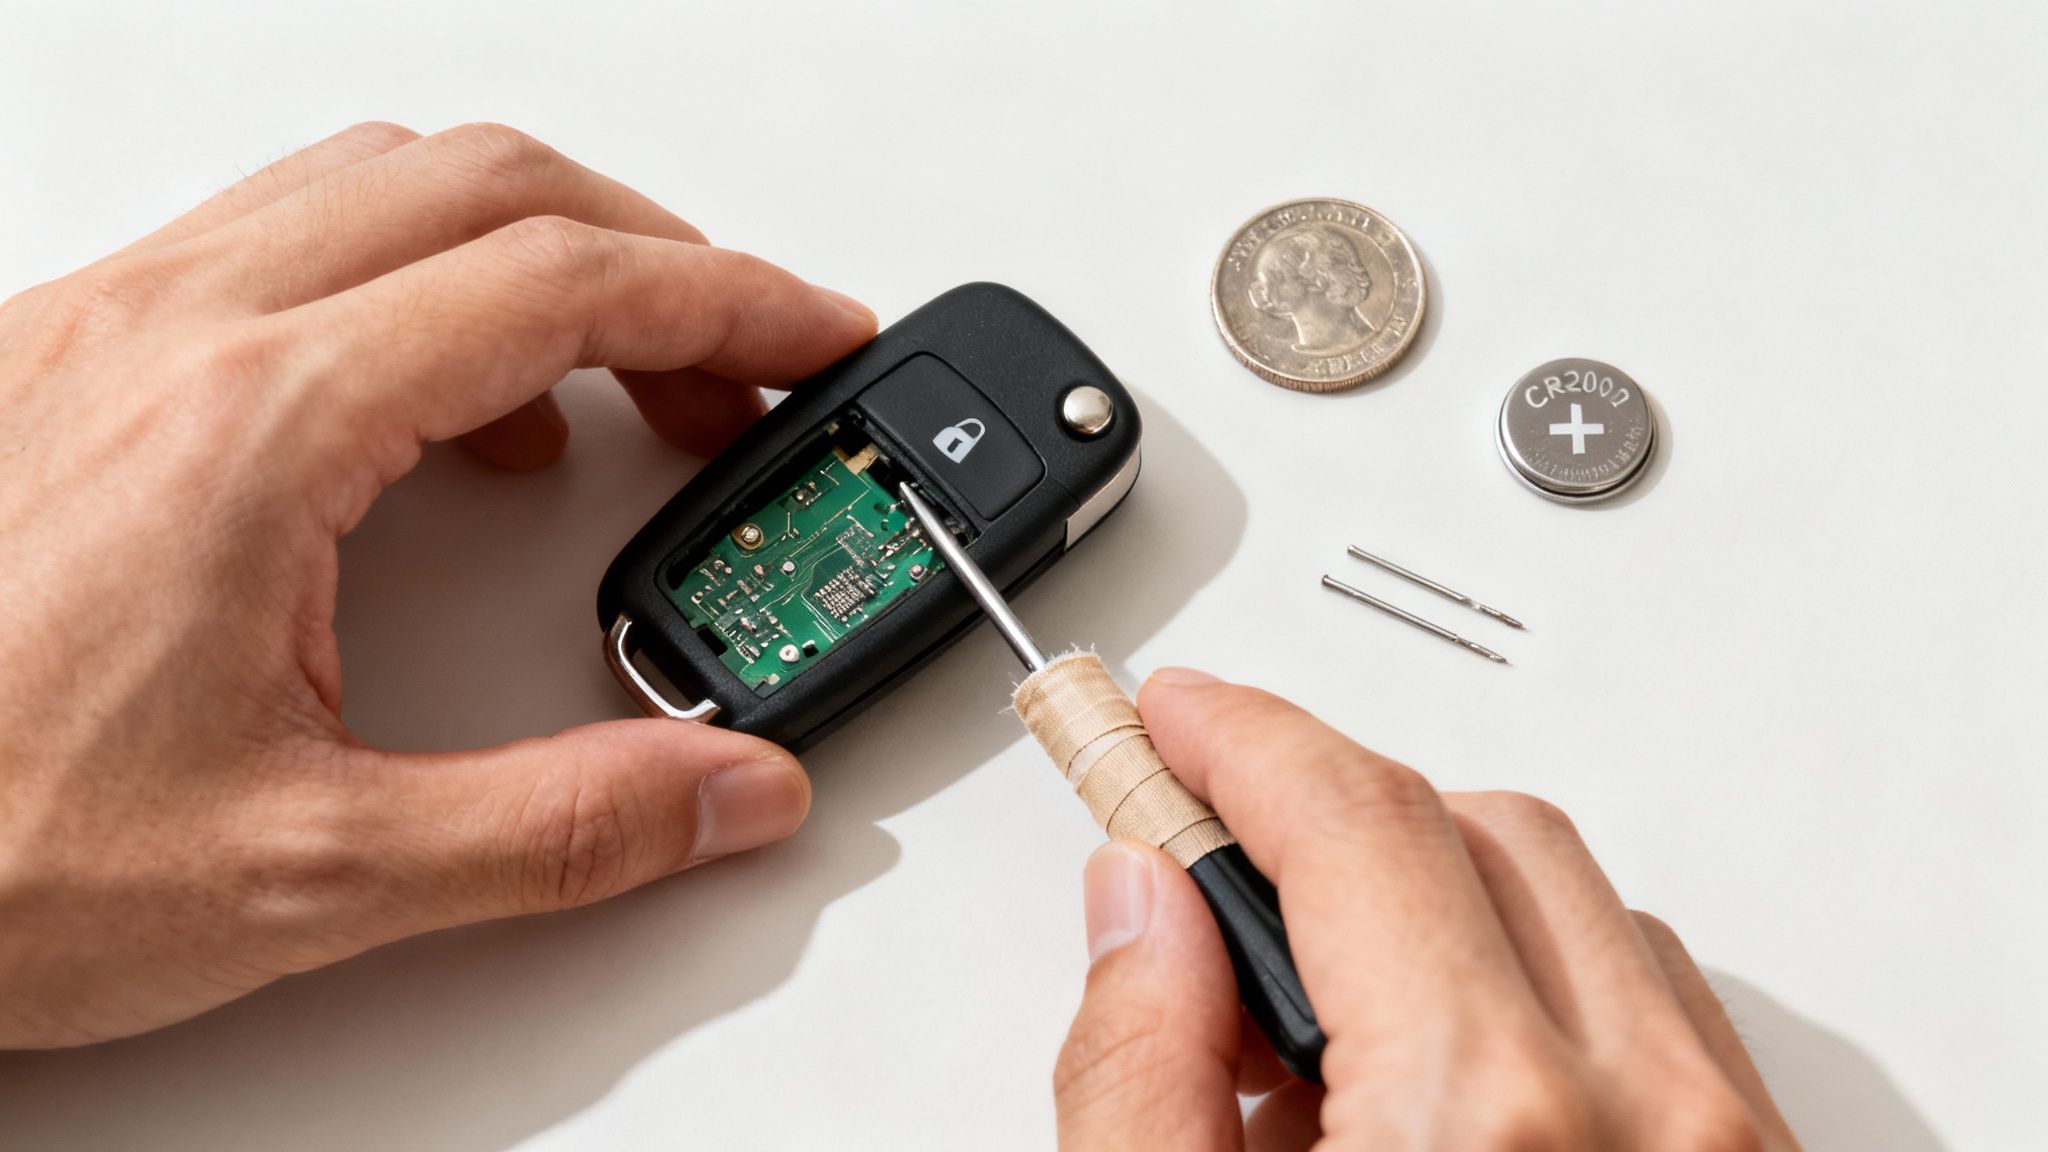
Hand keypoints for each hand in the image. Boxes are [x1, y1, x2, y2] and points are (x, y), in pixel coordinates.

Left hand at [0, 122, 876, 1046]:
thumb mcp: (306, 873)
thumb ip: (561, 829)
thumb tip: (727, 789)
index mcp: (254, 421)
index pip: (560, 283)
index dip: (729, 296)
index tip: (815, 331)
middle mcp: (173, 329)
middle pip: (487, 182)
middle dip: (653, 257)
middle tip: (741, 363)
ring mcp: (104, 326)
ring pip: (377, 188)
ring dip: (530, 253)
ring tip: (609, 381)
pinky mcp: (58, 358)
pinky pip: (281, 244)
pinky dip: (411, 284)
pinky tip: (431, 416)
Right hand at [1054, 669, 1801, 1149]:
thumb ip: (1136, 1079)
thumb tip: (1141, 909)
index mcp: (1487, 1127)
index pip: (1353, 821)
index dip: (1237, 740)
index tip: (1173, 721)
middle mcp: (1646, 1121)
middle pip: (1479, 829)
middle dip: (1327, 822)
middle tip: (1209, 874)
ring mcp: (1725, 1150)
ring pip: (1579, 903)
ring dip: (1437, 904)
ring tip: (1322, 1028)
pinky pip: (1658, 1004)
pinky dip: (1536, 985)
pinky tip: (1441, 1082)